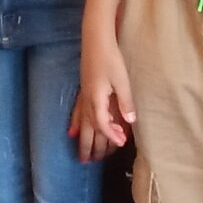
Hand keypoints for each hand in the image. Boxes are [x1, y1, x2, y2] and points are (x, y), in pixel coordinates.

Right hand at [75, 38, 134, 161]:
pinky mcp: (83, 89)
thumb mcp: (122, 81)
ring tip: (81, 155)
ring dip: (82, 139)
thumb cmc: (110, 59)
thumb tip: (130, 123)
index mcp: (97, 99)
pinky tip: (71, 131)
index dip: (112, 136)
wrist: (96, 40)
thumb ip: (126, 102)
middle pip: (87, 129)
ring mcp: (83, 95)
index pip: (102, 125)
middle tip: (89, 162)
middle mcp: (87, 101)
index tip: (121, 143)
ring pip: (81, 123)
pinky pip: (77, 112)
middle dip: (88, 147)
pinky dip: (75, 123)